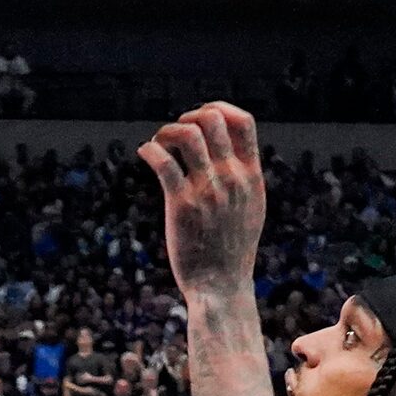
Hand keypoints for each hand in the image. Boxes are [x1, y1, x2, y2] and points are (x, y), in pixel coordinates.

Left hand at [138, 103, 266, 293]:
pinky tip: (144, 153)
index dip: (219, 109)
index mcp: (251, 176)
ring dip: (167, 131)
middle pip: (213, 120)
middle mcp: (231, 178)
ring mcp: (207, 190)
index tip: (202, 119)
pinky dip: (149, 150)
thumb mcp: (250, 208)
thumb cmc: (232, 250)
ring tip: (159, 143)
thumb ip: (243, 178)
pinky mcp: (181, 204)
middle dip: (188, 117)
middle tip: (175, 134)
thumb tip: (231, 155)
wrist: (221, 287)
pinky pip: (163, 163)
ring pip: (187, 135)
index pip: (244, 122)